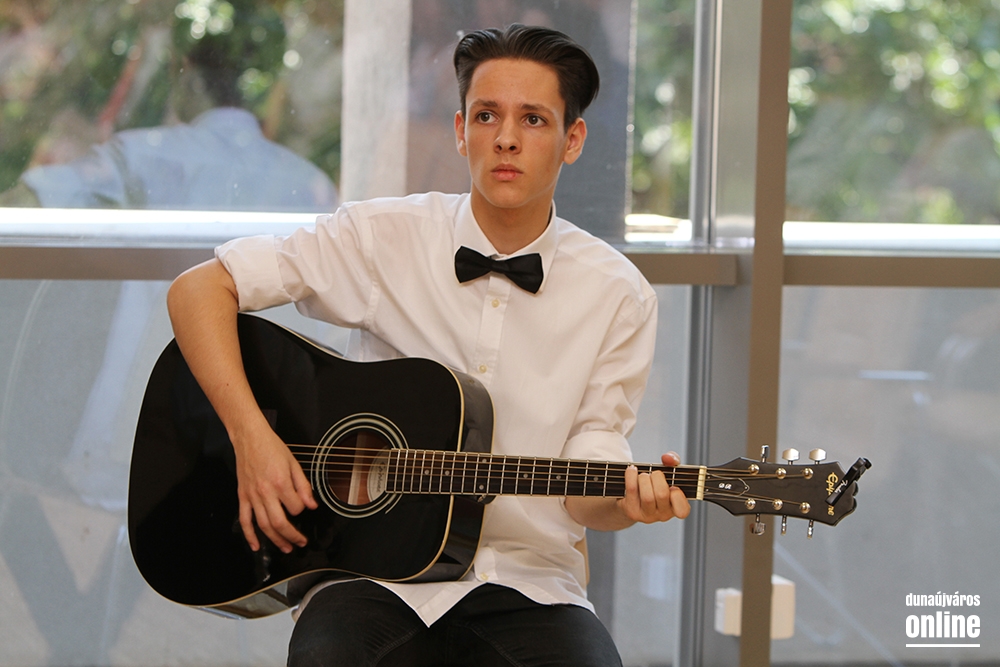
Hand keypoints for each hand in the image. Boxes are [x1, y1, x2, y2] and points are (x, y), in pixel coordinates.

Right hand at [233, 423, 317, 552]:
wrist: (250, 438)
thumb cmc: (272, 447)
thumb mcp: (294, 463)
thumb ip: (303, 486)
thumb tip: (311, 504)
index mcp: (281, 483)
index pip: (296, 507)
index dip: (302, 510)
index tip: (304, 507)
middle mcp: (265, 492)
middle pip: (279, 523)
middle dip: (291, 536)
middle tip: (300, 543)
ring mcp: (252, 496)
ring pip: (263, 525)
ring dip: (275, 540)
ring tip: (285, 548)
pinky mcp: (242, 496)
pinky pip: (244, 520)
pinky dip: (249, 535)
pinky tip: (255, 545)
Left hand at [617, 451, 690, 523]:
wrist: (632, 497)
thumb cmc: (654, 484)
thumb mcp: (667, 471)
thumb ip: (673, 460)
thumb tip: (667, 458)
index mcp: (676, 507)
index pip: (683, 511)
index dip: (678, 496)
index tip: (673, 486)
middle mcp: (663, 515)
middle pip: (662, 495)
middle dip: (657, 477)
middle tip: (654, 474)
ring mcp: (647, 516)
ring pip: (647, 496)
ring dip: (644, 478)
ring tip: (643, 475)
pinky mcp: (632, 512)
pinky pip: (632, 491)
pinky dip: (631, 476)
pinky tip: (632, 470)